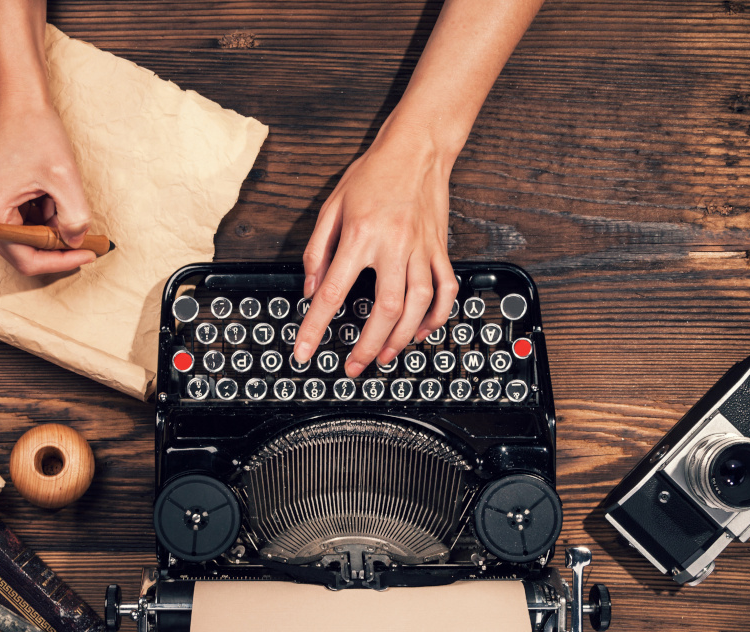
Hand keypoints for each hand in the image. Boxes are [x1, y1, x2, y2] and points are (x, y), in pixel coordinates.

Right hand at [0, 99, 93, 276]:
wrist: (18, 99)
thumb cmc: (36, 130)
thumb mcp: (64, 178)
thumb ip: (75, 218)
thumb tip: (76, 244)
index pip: (26, 260)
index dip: (60, 261)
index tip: (88, 253)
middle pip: (21, 252)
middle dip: (54, 242)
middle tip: (82, 232)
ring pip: (22, 238)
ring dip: (47, 226)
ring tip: (59, 196)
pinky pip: (17, 223)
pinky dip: (38, 215)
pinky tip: (47, 192)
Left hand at [294, 122, 459, 376]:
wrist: (417, 146)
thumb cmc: (373, 173)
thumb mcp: (332, 205)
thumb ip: (317, 250)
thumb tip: (309, 289)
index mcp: (360, 235)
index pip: (332, 292)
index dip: (315, 328)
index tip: (305, 352)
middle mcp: (394, 245)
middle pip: (384, 311)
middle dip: (367, 346)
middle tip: (353, 366)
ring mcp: (421, 249)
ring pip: (417, 307)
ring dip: (401, 339)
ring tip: (385, 356)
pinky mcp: (440, 249)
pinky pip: (445, 290)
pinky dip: (435, 317)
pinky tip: (422, 331)